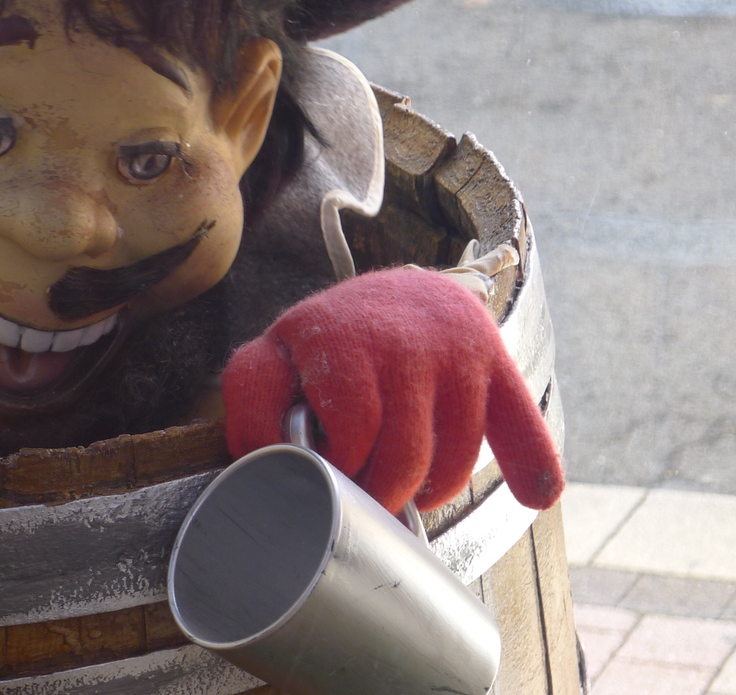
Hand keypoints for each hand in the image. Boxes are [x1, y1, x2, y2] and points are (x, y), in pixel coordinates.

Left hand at [222, 268, 562, 513]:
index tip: (330, 477)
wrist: (395, 290)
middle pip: (405, 453)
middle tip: (370, 496)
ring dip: (431, 491)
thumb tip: (260, 460)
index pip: (352, 430)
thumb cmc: (324, 343)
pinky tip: (536, 495)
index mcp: (337, 337)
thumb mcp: (271, 359)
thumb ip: (251, 404)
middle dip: (385, 491)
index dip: (342, 470)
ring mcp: (451, 348)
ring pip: (454, 455)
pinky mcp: (493, 359)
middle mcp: (398, 337)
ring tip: (407, 487)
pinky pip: (519, 419)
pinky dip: (533, 461)